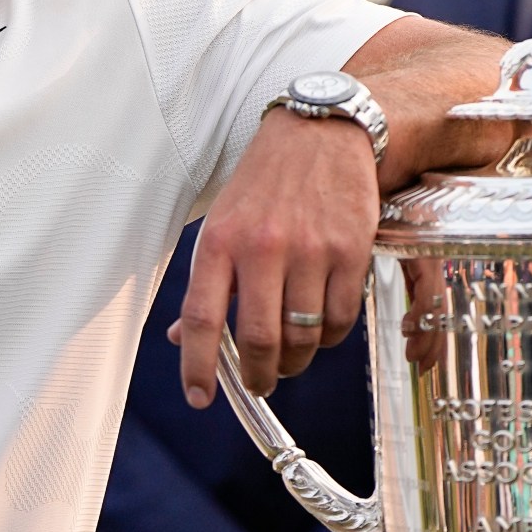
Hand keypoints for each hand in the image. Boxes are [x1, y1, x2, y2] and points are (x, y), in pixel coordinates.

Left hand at [173, 109, 377, 403]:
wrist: (320, 134)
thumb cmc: (265, 183)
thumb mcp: (221, 223)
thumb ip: (206, 282)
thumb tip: (181, 338)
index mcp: (218, 242)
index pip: (200, 319)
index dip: (197, 366)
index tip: (199, 397)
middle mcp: (261, 247)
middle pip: (259, 339)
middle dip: (259, 375)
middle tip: (260, 383)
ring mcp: (309, 250)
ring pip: (304, 335)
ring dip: (297, 361)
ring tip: (291, 359)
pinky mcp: (350, 251)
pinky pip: (340, 318)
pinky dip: (330, 337)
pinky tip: (321, 329)